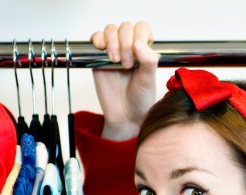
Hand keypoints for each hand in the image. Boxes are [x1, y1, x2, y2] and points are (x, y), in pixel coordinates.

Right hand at [90, 21, 159, 140]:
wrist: (126, 116)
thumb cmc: (140, 99)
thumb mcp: (149, 80)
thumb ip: (148, 60)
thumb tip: (138, 43)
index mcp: (144, 51)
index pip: (142, 28)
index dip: (140, 34)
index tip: (140, 49)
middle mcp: (129, 49)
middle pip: (125, 27)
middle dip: (126, 43)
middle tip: (127, 64)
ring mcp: (114, 51)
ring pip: (110, 30)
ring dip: (112, 41)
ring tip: (116, 61)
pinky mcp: (98, 57)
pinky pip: (96, 38)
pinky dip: (98, 39)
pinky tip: (103, 50)